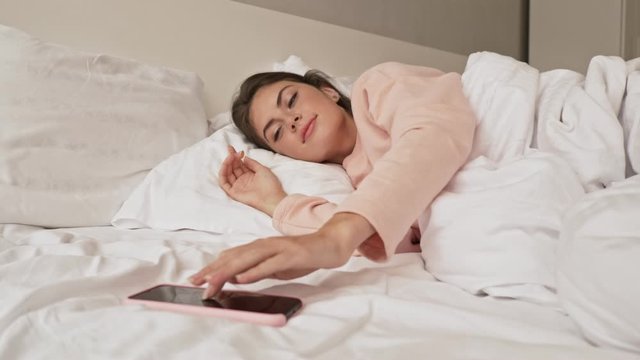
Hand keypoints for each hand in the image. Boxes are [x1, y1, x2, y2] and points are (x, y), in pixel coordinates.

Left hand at [189, 212, 375, 298]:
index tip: (196, 278)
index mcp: (260, 247)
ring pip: (247, 259)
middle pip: (234, 257)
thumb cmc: (302, 256)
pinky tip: (242, 278)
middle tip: (196, 282)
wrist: (329, 244)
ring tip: (211, 282)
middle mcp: (265, 245)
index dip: (212, 267)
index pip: (231, 256)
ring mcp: (278, 248)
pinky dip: (254, 271)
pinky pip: (270, 264)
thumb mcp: (276, 266)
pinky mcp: (290, 254)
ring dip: (227, 271)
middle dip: (213, 270)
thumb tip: (235, 277)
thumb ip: (256, 270)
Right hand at [219, 145, 285, 215]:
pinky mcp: (234, 193)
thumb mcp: (263, 169)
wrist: (272, 198)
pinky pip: (224, 183)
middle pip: (233, 168)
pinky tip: (225, 165)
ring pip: (227, 174)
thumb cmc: (271, 185)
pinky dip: (222, 174)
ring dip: (227, 164)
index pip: (240, 164)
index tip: (236, 150)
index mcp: (250, 175)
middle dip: (231, 158)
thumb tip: (244, 158)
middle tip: (232, 151)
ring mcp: (238, 186)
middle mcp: (243, 180)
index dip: (236, 156)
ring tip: (230, 157)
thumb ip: (252, 163)